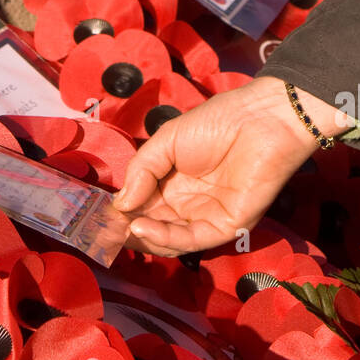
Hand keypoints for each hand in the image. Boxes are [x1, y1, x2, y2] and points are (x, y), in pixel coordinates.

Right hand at [112, 75, 348, 255]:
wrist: (261, 118)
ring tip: (125, 229)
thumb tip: (119, 205)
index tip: (99, 216)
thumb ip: (141, 171)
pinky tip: (143, 227)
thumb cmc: (216, 122)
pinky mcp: (228, 226)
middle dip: (130, 231)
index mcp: (173, 183)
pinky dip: (167, 238)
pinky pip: (194, 239)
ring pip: (172, 240)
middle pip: (155, 228)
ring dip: (146, 238)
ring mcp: (208, 216)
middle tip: (107, 231)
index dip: (123, 213)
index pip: (144, 206)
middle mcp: (189, 204)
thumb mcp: (166, 141)